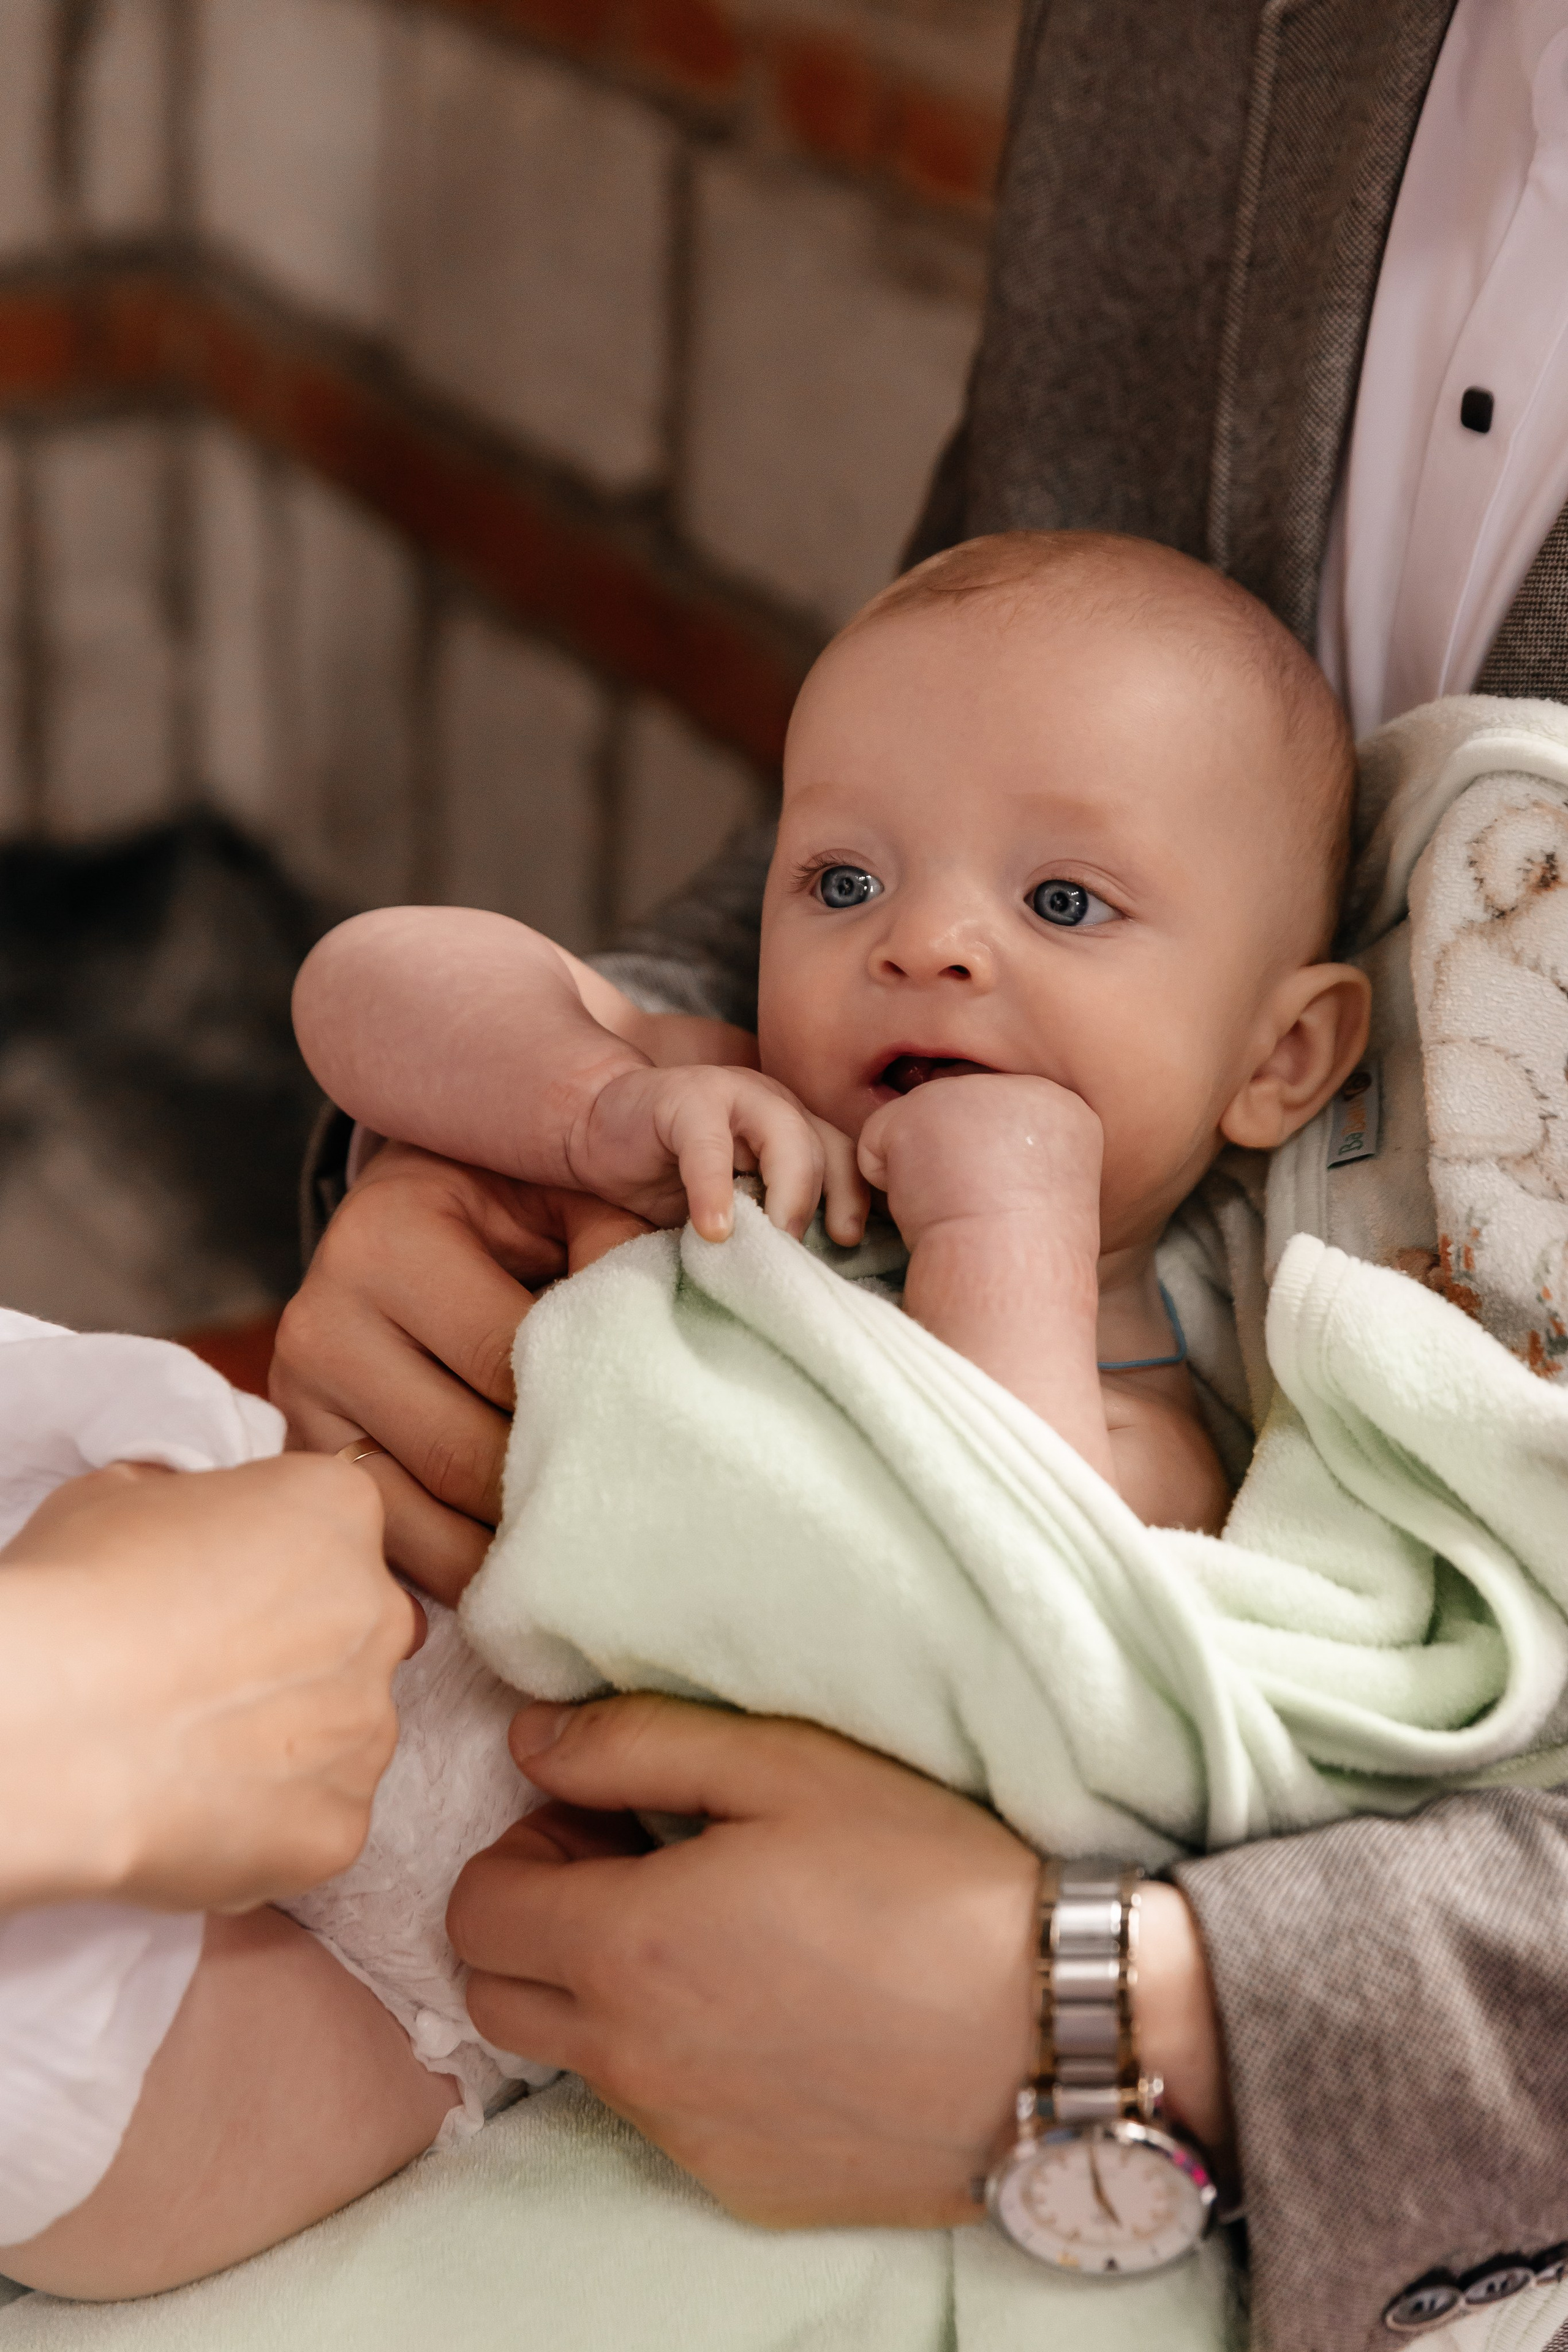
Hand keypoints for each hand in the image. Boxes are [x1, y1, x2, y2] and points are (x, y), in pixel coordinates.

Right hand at [0, 1456, 415, 1913]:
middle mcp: (378, 1614)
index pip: (335, 1528)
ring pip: (346, 1731)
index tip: (220, 1592)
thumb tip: (192, 1528)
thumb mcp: (122, 1495)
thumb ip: (191, 1506)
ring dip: (291, 1740)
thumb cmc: (74, 1596)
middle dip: (300, 1652)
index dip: (275, 1563)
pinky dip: (270, 1822)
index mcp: (337, 1512)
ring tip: (194, 1752)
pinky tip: (196, 1811)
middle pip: (358, 1630)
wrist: (46, 1727)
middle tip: (210, 1678)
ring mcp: (368, 1726)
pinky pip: (321, 1822)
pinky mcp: (342, 1827)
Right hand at [271, 1143, 650, 1602]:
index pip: (501, 1359)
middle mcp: (323, 1322)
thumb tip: (663, 1346)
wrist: (411, 1215)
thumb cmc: (512, 1212)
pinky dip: (451, 1566)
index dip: (581, 1407)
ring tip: (579, 1561)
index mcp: (387, 1241)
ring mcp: (299, 1399)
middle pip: (458, 1452)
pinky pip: (384, 1536)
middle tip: (630, 1526)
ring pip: (417, 1514)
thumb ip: (618, 1255)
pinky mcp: (300, 1453)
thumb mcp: (569, 1202)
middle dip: (548, 1492)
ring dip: (502, 1550)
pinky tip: (514, 1572)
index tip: (649, 1442)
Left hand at [449, 1695, 1228, 2226]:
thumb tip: (528, 1743)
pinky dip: (681, 2058)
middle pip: (493, 1997)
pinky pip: (662, 2116)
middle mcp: (634, 2059)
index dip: (522, 1849)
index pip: (475, 1910)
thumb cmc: (925, 1878)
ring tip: (722, 1933)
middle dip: (536, 1925)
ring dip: (606, 1990)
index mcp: (629, 1947)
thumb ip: (634, 1743)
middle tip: (640, 1871)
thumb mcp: (785, 1764)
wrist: (1055, 2031)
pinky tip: (778, 2006)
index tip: (602, 1822)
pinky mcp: (742, 2182)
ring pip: (575, 2057)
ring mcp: (685, 2134)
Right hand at [573, 1064, 867, 1244]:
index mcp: (791, 1127)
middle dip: (819, 1203)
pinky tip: (712, 1229)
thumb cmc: (669, 1172)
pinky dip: (714, 1190)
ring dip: (785, 1194)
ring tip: (772, 1240)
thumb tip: (805, 1279)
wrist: (596, 1126)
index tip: (846, 1242)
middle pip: (822, 1147)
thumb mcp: (729, 1199)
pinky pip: (709, 1146)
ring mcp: (732, 1094)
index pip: (843, 1158)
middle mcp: (772, 1104)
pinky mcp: (683, 1100)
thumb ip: (764, 1218)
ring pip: (785, 1136)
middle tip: (799, 1253)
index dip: (853, 1198)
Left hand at [857, 1073, 1102, 1255]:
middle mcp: (1022, 1084)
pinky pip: (877, 1138)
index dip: (986, 1168)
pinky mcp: (919, 1105)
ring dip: (922, 1170)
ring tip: (957, 1206)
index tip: (1004, 1208)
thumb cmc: (1026, 1259)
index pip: (998, 1119)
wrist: (1012, 1271)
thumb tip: (958, 1145)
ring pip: (917, 1123)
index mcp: (1063, 1108)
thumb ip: (1014, 1153)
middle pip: (957, 1113)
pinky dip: (887, 1180)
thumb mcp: (1041, 1192)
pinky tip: (926, 1203)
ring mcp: (971, 1088)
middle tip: (979, 1208)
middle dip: (953, 1161)